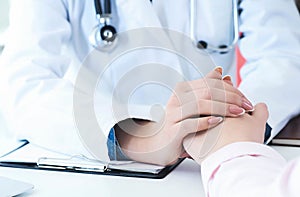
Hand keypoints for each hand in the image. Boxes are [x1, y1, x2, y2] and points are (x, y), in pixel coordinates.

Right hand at [115, 68, 252, 165]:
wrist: (158, 142)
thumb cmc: (178, 122)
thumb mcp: (192, 103)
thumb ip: (206, 88)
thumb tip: (220, 72)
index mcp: (183, 90)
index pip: (211, 83)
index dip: (231, 89)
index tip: (245, 99)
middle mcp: (178, 99)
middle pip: (207, 91)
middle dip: (231, 97)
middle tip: (246, 106)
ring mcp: (174, 114)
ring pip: (200, 104)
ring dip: (222, 108)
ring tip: (238, 113)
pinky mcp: (173, 130)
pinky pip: (190, 123)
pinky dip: (206, 122)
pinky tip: (218, 122)